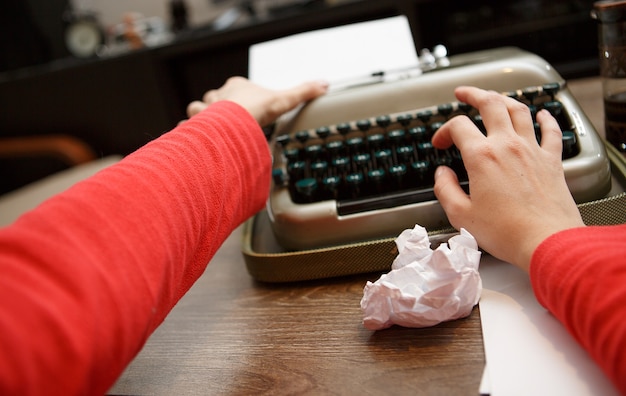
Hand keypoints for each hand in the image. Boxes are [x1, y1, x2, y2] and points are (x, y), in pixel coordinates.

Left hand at [186, 77, 328, 125]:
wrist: (232, 124)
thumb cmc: (255, 110)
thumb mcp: (284, 100)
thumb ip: (302, 93)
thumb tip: (324, 84)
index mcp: (236, 87)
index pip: (234, 87)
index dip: (238, 97)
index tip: (244, 107)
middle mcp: (218, 96)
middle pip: (215, 99)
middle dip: (218, 109)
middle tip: (227, 122)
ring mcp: (204, 111)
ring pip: (198, 111)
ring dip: (202, 120)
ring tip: (210, 131)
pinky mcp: (196, 127)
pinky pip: (188, 128)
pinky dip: (191, 134)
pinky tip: (196, 142)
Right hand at [431, 86, 584, 269]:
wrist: (547, 241)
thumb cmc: (506, 232)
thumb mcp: (461, 215)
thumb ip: (445, 189)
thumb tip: (441, 174)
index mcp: (482, 157)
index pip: (458, 126)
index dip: (443, 131)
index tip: (440, 144)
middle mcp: (508, 146)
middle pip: (491, 104)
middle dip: (474, 94)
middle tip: (464, 93)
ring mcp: (533, 150)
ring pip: (519, 110)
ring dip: (504, 99)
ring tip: (495, 98)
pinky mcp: (552, 161)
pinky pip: (551, 130)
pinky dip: (546, 118)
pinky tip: (542, 114)